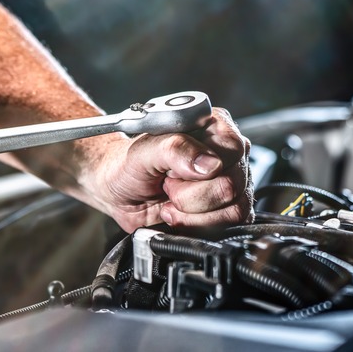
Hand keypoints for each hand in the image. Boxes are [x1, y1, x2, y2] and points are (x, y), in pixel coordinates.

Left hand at [85, 108, 252, 232]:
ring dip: (191, 214)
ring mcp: (230, 183)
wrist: (119, 191)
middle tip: (167, 185)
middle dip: (189, 194)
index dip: (199, 167)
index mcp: (212, 126)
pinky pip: (229, 225)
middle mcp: (226, 154)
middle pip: (230, 185)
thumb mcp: (142, 152)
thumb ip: (174, 149)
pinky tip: (179, 214)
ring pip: (233, 210)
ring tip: (171, 200)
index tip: (172, 170)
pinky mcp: (226, 210)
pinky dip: (196, 226)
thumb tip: (210, 163)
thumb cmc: (129, 165)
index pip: (231, 148)